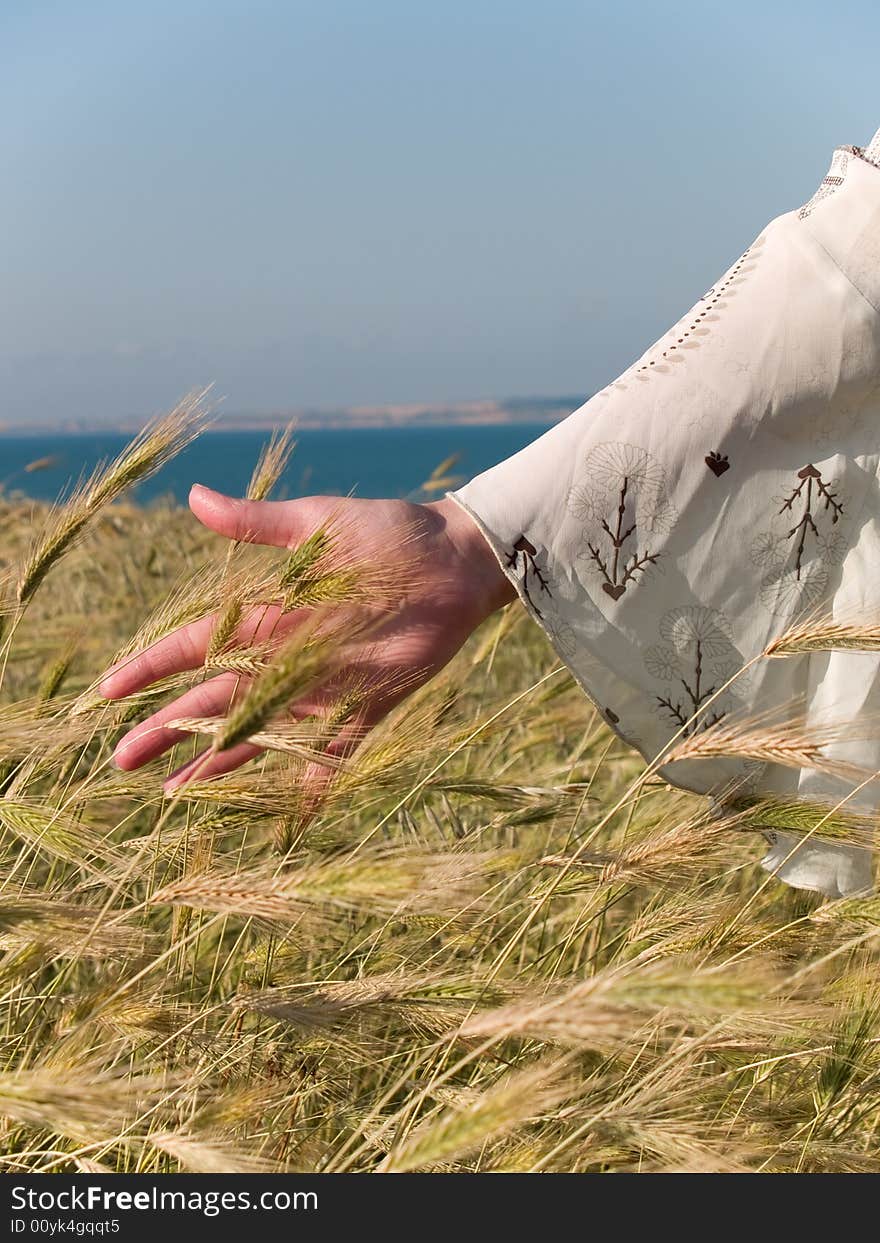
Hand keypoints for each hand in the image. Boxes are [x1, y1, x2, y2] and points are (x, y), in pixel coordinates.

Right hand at [99, 485, 514, 792]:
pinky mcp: (366, 706)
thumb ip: (258, 524)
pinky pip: (332, 753)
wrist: (457, 560)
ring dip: (217, 761)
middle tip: (122, 759)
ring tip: (172, 792)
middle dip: (169, 727)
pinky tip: (284, 821)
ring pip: (258, 732)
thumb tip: (193, 497)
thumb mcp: (317, 525)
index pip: (196, 646)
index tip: (106, 691)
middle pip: (215, 700)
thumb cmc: (389, 534)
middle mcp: (287, 657)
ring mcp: (324, 686)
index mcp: (269, 614)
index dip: (151, 668)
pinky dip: (311, 786)